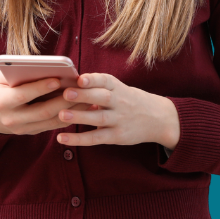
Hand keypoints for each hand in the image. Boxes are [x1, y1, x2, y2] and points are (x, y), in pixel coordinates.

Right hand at [0, 70, 98, 135]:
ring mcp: (22, 129)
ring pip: (51, 121)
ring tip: (88, 97)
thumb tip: (44, 65)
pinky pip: (52, 125)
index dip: (41, 87)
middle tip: (80, 88)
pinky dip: (69, 116)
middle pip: (42, 110)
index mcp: (0, 102)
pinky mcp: (31, 132)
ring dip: (72, 110)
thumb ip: (17, 72)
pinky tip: (83, 107)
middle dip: (63, 100)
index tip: (58, 78)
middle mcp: (11, 119)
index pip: (23, 95)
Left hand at [56, 73, 179, 148]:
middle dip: (84, 95)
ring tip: (61, 114)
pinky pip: (96, 138)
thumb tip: (69, 83)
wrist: (158, 119)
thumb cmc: (130, 101)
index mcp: (119, 87)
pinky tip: (62, 138)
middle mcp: (120, 102)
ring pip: (99, 118)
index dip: (93, 79)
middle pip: (102, 98)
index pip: (106, 81)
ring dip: (80, 116)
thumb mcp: (120, 90)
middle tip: (66, 93)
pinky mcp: (117, 136)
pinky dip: (79, 139)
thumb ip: (99, 88)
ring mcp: (120, 120)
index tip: (80, 78)